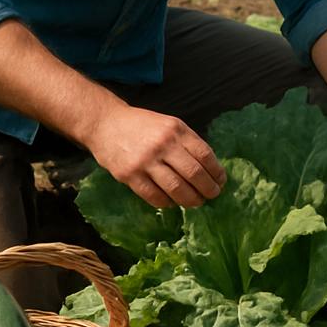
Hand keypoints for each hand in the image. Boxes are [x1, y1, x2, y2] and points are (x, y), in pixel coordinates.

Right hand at [87, 102, 225, 207]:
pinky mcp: (129, 175)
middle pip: (193, 173)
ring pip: (176, 188)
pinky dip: (167, 203)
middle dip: (208, 189)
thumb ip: (186, 142)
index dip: (216, 171)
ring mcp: (145, 161)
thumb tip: (209, 168)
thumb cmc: (141, 125)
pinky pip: (154, 196)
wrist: (105, 123)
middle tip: (212, 195)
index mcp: (176, 129)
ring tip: (196, 202)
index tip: (221, 181)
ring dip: (190, 200)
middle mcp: (162, 144)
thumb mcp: (168, 124)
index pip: (204, 154)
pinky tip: (172, 202)